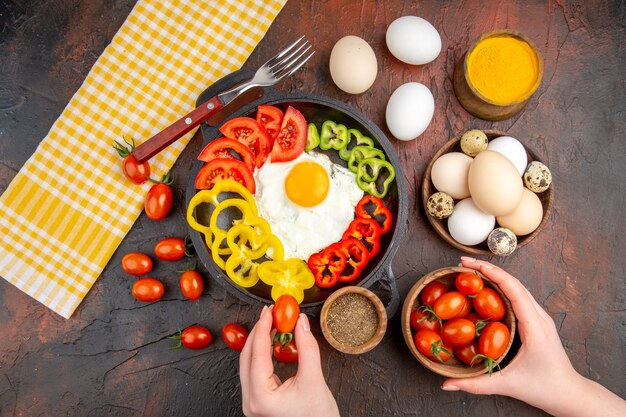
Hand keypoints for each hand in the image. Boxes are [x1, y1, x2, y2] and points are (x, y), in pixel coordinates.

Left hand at [239, 305, 339, 416]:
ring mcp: (253, 401)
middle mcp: (251, 401)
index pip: (257, 353)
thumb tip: (300, 322)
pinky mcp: (260, 400)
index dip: (263, 328)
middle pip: (248, 356)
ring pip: (249, 363)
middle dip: (259, 332)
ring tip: (273, 323)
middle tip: (272, 313)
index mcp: (260, 397)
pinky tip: (274, 341)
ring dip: (260, 341)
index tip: (270, 311)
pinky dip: (264, 353)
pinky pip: (256, 370)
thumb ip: (307, 347)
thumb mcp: (314, 379)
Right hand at [441, 257, 625, 416]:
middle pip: (514, 282)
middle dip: (488, 269)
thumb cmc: (543, 388)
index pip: (513, 289)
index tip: (470, 265)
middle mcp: (539, 316)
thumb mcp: (507, 385)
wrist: (568, 394)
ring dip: (495, 276)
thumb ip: (475, 384)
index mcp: (534, 326)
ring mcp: (539, 317)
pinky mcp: (536, 321)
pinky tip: (485, 290)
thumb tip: (446, 384)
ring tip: (471, 273)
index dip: (491, 273)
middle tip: (463, 264)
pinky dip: (501, 287)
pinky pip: (518, 297)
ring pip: (516, 287)